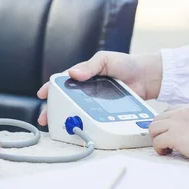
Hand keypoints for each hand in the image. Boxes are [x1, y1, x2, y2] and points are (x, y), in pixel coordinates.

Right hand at [37, 51, 162, 125]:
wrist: (146, 77)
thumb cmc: (124, 64)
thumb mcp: (105, 59)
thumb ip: (90, 66)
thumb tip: (73, 73)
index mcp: (83, 74)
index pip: (63, 81)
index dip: (51, 88)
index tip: (42, 94)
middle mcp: (86, 89)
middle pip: (65, 100)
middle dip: (53, 109)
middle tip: (45, 118)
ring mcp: (95, 101)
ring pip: (77, 110)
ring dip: (66, 118)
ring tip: (59, 126)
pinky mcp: (105, 110)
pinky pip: (92, 117)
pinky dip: (84, 122)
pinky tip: (78, 128)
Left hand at [149, 103, 188, 171]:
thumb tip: (177, 131)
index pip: (168, 111)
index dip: (166, 124)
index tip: (168, 133)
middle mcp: (182, 111)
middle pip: (158, 118)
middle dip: (158, 131)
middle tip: (165, 142)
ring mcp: (178, 122)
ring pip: (153, 128)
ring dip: (156, 139)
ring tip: (166, 148)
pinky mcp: (175, 136)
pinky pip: (157, 141)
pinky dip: (159, 149)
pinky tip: (167, 153)